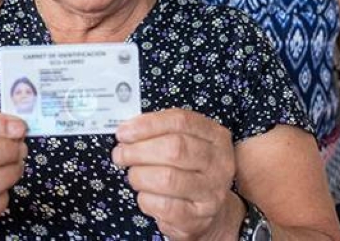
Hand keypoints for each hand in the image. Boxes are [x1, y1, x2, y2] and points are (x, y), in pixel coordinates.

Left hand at [112, 109, 241, 240]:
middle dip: (138, 151)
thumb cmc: (189, 170)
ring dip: (139, 176)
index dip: (147, 125)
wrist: (208, 209)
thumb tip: (128, 131)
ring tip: (134, 176)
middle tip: (121, 155)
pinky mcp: (198, 218)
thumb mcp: (184, 142)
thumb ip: (159, 132)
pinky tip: (145, 195)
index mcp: (215, 136)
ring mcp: (211, 192)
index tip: (124, 132)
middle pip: (174, 149)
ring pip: (167, 178)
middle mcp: (218, 163)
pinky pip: (163, 206)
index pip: (181, 121)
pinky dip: (145, 199)